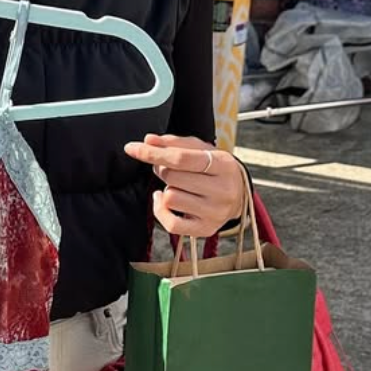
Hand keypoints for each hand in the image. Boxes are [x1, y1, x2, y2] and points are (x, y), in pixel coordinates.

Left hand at [124, 134, 246, 240]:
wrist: (238, 196)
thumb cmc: (216, 169)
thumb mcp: (202, 149)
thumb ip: (175, 143)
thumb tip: (148, 140)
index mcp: (223, 165)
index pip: (181, 158)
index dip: (153, 153)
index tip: (132, 148)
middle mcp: (222, 190)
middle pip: (173, 177)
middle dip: (162, 169)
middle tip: (168, 168)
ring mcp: (215, 212)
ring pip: (171, 198)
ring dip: (167, 189)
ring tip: (178, 186)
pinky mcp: (206, 229)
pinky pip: (171, 224)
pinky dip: (161, 211)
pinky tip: (164, 200)